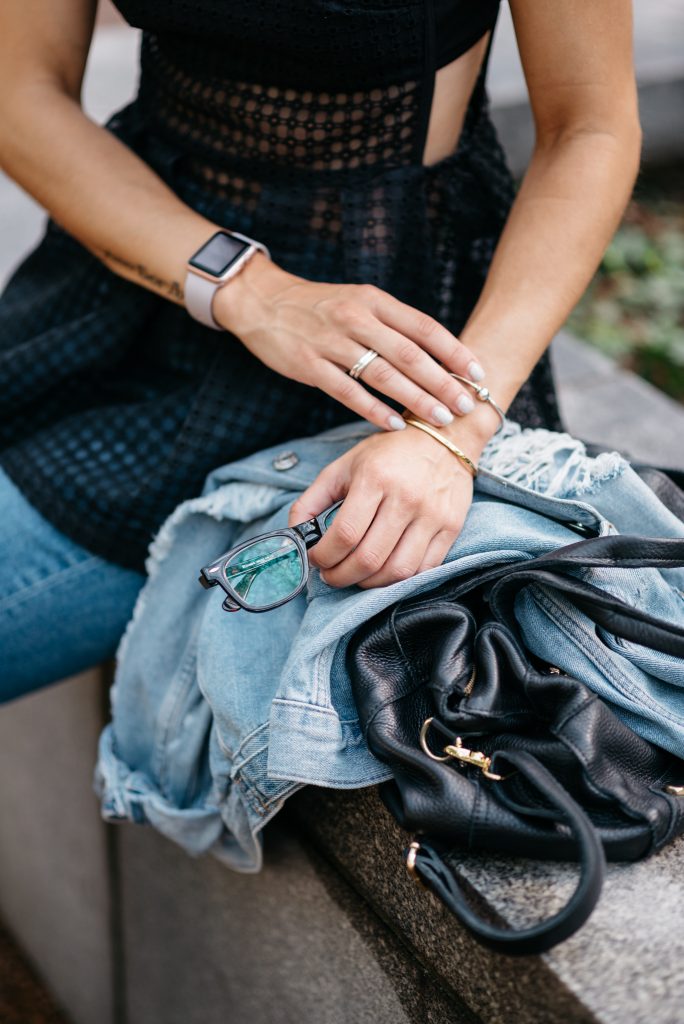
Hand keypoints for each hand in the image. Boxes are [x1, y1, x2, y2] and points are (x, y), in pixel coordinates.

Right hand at [213, 252, 484, 431]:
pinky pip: (347, 391)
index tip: (477, 374)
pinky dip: (373, 409)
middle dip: (442, 381)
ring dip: (414, 398)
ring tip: (439, 419)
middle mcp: (356, 318)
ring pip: (382, 373)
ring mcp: (331, 341)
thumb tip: (437, 356)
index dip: (453, 351)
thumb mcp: (358, 303)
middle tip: (466, 405)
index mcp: (373, 301)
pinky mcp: (309, 364)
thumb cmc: (318, 308)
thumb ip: (392, 326)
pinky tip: (393, 425)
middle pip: (409, 353)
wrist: (262, 301)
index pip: (423, 327)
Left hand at [287, 426, 479, 589]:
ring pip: (397, 571)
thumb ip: (313, 499)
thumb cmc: (389, 453)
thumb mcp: (344, 466)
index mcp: (374, 479)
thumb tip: (293, 534)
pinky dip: (399, 580)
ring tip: (356, 576)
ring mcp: (432, 515)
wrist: (445, 437)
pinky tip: (384, 571)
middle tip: (331, 575)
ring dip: (369, 584)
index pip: (345, 534)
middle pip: (368, 559)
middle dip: (341, 576)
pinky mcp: (451, 527)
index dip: (324, 557)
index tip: (316, 560)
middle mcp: (405, 498)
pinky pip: (424, 569)